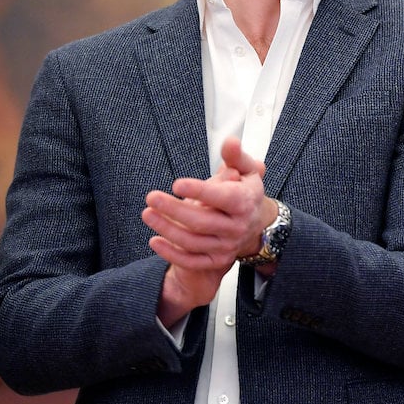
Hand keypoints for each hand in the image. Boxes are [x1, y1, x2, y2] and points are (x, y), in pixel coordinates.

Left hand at [142, 137, 275, 324]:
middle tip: (152, 197)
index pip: (223, 198)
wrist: (256, 224)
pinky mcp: (217, 260)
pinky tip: (154, 241)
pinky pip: (192, 261)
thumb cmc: (244, 192)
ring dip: (166, 228)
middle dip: (174, 210)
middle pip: (202, 221)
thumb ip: (235, 156)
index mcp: (245, 202)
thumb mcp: (247, 171)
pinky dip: (171, 253)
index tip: (177, 183)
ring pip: (192, 241)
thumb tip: (230, 142)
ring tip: (147, 213)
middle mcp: (237, 227)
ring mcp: (227, 246)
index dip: (200, 191)